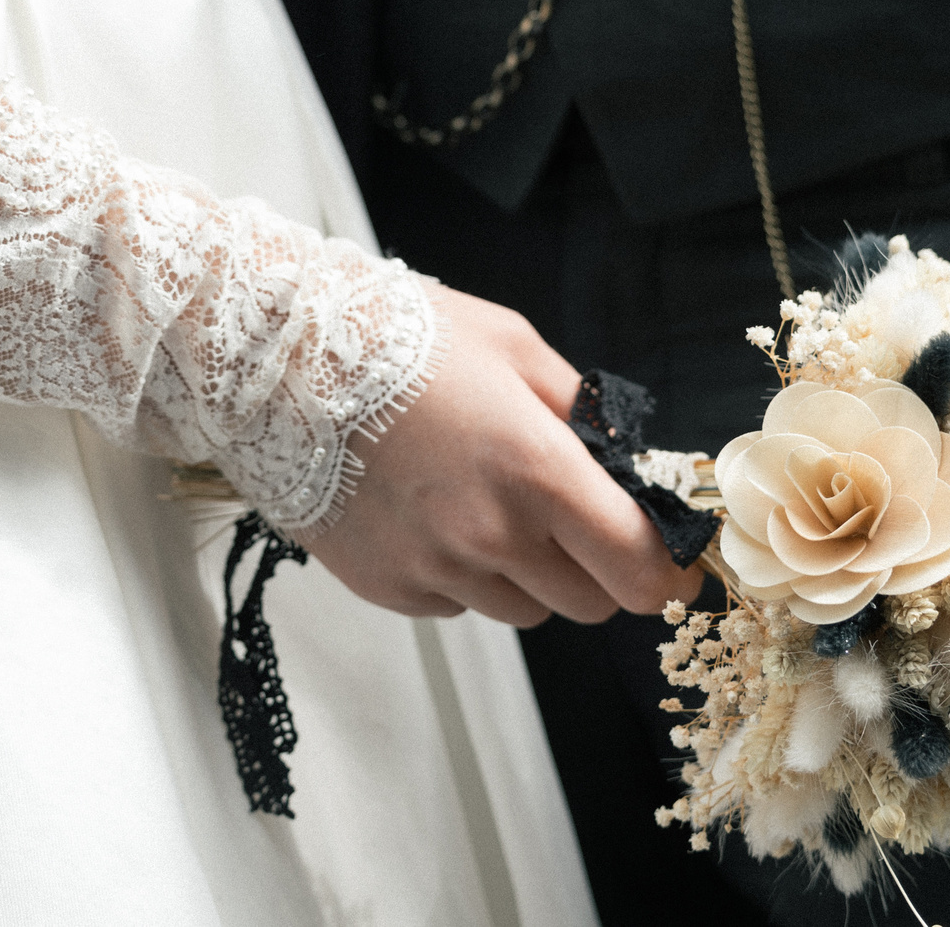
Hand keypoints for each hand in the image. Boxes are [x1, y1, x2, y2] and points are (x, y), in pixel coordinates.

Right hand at [305, 284, 703, 627]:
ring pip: (526, 610)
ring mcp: (435, 569)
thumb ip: (583, 411)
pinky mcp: (388, 588)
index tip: (672, 558)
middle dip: (598, 567)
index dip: (669, 572)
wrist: (278, 361)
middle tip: (572, 517)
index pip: (640, 570)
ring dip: (529, 573)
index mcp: (538, 472)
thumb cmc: (401, 338)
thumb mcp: (514, 347)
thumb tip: (632, 460)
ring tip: (487, 502)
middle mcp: (491, 535)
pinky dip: (464, 574)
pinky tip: (433, 513)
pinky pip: (458, 603)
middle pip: (591, 604)